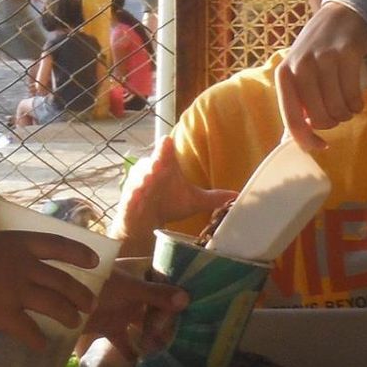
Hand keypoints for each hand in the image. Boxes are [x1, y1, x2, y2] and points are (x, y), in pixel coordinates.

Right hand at [0, 229, 100, 346]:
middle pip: (62, 281)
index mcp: (17, 243)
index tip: (94, 262)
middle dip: (81, 294)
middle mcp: (23, 265)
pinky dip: (38, 340)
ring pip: (55, 305)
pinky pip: (30, 331)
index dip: (79, 254)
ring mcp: (15, 290)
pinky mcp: (4, 315)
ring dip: (68, 316)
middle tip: (90, 304)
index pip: (58, 245)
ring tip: (74, 323)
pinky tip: (41, 347)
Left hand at [80, 259, 187, 359]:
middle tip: (181, 336)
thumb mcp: (129, 288)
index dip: (178, 289)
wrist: (61, 298)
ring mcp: (122, 309)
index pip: (165, 278)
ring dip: (153, 337)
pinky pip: (125, 342)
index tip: (195, 302)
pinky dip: (132, 353)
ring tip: (166, 352)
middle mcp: (133, 291)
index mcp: (138, 273)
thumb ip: (156, 294)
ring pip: (144, 324)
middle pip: (157, 305)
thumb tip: (186, 299)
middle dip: (168, 320)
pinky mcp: (109, 326)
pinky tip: (143, 366)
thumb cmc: (98, 284)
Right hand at [114, 135, 237, 247]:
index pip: (165, 153)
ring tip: (149, 179)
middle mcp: (150, 173)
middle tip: (160, 162)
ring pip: (139, 179)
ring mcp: (137, 187)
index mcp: (164, 167)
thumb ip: (213, 197)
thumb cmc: (168, 205)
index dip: (165, 148)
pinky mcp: (128, 202)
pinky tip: (137, 196)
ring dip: (143, 179)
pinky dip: (133, 196)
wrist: (145, 224)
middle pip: (151, 164)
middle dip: (155, 162)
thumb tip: (237, 195)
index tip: (167, 141)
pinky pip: (130, 197)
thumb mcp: (193, 201)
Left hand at [275, 3, 366, 151]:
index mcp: (284, 75)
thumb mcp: (297, 72)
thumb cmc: (316, 52)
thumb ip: (295, 103)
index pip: (291, 118)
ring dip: (346, 114)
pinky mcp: (347, 54)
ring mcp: (324, 59)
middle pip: (319, 118)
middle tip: (336, 114)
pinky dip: (357, 105)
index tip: (320, 146)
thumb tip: (292, 141)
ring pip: (337, 109)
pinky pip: (353, 96)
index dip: (306, 139)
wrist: (340, 16)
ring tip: (347, 106)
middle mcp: (301, 66)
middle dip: (331, 123)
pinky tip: (356, 100)